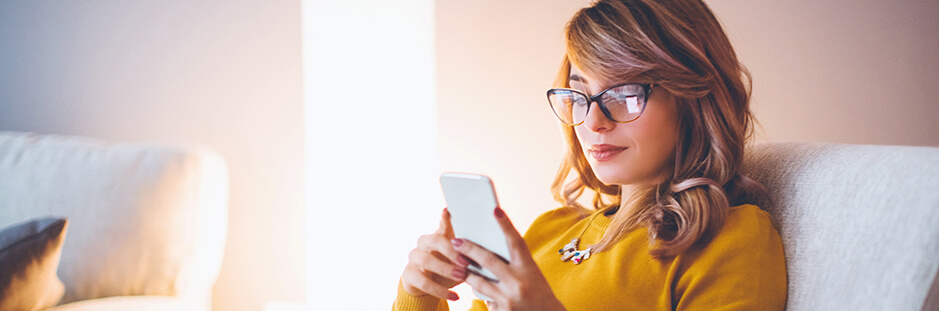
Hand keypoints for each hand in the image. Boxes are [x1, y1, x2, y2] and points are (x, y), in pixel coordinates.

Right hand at [401, 208, 469, 300]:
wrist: (427, 285)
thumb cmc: (448, 267)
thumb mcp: (458, 259)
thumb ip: (468, 251)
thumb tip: (487, 248)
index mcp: (436, 235)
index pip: (442, 223)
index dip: (445, 218)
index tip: (449, 211)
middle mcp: (423, 243)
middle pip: (434, 241)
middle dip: (451, 251)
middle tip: (466, 262)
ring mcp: (413, 258)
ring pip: (426, 260)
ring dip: (445, 269)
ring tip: (462, 277)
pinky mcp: (409, 274)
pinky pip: (424, 282)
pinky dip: (440, 290)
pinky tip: (454, 296)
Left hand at [451, 207, 565, 310]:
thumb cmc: (538, 292)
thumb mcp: (531, 275)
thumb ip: (513, 264)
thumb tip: (486, 251)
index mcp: (529, 269)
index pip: (516, 242)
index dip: (505, 225)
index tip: (495, 210)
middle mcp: (518, 283)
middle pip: (488, 260)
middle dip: (469, 249)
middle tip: (455, 240)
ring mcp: (508, 299)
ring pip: (479, 282)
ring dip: (467, 273)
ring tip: (459, 265)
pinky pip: (484, 300)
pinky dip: (482, 294)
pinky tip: (481, 291)